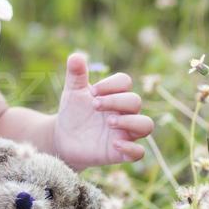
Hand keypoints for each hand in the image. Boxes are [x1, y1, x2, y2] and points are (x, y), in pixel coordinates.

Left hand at [52, 53, 154, 168]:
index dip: (111, 84)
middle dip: (116, 101)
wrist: (63, 138)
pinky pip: (139, 152)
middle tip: (94, 106)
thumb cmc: (73, 112)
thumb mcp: (72, 92)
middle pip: (136, 101)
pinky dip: (131, 148)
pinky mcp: (120, 152)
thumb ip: (76, 74)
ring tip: (109, 122)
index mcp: (114, 95)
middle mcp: (124, 112)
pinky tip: (114, 144)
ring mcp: (125, 132)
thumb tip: (76, 56)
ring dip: (130, 122)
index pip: (125, 82)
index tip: (91, 92)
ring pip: (146, 125)